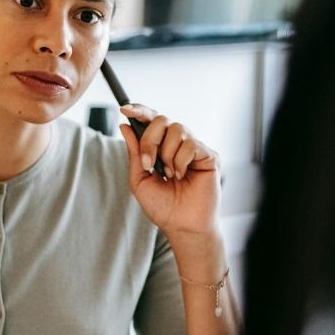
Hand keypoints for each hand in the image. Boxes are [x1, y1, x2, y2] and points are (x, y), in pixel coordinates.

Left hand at [118, 102, 220, 238]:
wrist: (182, 226)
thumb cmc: (163, 207)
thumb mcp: (140, 179)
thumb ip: (134, 153)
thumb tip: (125, 126)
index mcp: (162, 147)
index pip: (152, 120)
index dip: (139, 110)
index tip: (124, 109)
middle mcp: (178, 144)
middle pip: (162, 120)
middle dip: (150, 140)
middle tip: (149, 164)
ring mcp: (195, 148)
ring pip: (177, 129)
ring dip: (167, 154)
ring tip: (170, 175)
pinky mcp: (209, 155)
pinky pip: (190, 144)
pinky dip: (180, 161)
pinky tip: (182, 176)